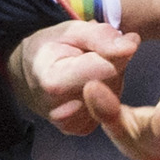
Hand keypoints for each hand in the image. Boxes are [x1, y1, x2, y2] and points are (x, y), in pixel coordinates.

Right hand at [11, 21, 139, 133]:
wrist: (27, 72)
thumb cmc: (50, 47)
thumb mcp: (71, 30)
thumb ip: (101, 36)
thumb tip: (132, 45)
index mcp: (55, 83)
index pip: (107, 69)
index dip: (115, 52)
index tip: (110, 41)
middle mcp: (61, 111)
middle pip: (111, 85)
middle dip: (111, 66)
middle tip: (92, 56)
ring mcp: (70, 124)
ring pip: (112, 97)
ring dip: (110, 81)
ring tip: (89, 70)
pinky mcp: (79, 129)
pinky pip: (107, 109)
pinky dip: (104, 95)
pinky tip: (89, 86)